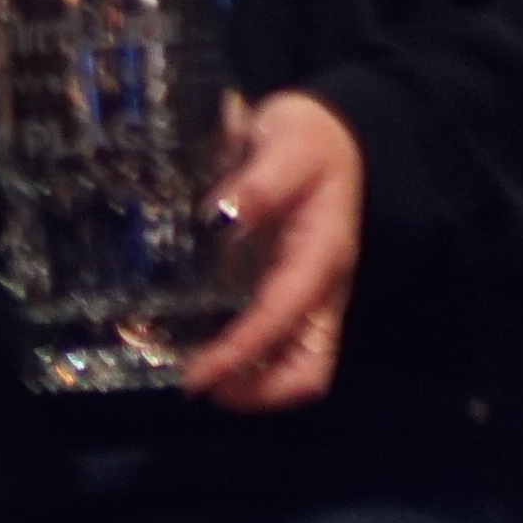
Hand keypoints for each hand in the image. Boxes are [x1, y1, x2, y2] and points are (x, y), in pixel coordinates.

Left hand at [176, 88, 364, 412]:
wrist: (329, 130)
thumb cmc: (308, 139)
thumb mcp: (287, 147)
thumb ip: (259, 183)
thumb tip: (221, 217)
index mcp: (320, 258)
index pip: (284, 321)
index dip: (241, 354)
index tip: (196, 375)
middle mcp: (318, 287)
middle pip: (308, 368)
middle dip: (258, 391)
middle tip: (196, 387)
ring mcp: (305, 293)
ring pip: (294, 363)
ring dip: (250, 382)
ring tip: (193, 377)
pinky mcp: (286, 288)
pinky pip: (275, 339)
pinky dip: (245, 357)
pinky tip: (199, 347)